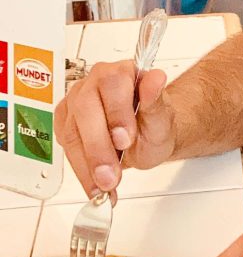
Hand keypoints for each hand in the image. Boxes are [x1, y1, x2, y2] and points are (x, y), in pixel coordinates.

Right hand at [55, 62, 175, 198]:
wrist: (146, 139)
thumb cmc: (154, 125)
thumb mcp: (162, 118)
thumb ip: (156, 101)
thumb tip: (156, 79)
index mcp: (123, 73)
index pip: (113, 83)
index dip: (117, 112)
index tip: (125, 140)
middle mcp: (96, 82)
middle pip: (86, 108)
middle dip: (98, 146)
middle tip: (111, 174)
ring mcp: (78, 100)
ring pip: (72, 130)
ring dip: (87, 162)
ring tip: (104, 184)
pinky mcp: (66, 121)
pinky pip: (66, 145)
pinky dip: (80, 168)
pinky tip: (93, 182)